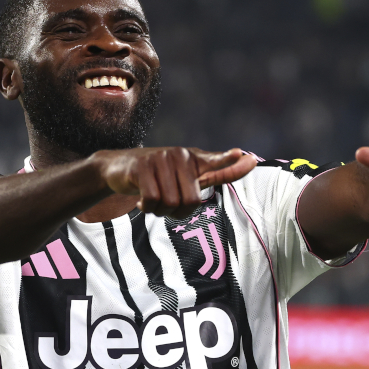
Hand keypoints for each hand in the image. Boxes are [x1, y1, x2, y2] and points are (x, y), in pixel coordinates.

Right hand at [92, 147, 256, 216]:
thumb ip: (212, 173)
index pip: (216, 163)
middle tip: (165, 206)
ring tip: (152, 201)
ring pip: (171, 203)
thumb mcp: (183, 175)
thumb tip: (246, 159)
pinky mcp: (142, 167)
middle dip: (177, 212)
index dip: (231, 164)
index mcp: (193, 160)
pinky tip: (141, 201)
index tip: (249, 158)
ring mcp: (161, 159)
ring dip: (160, 211)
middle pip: (191, 201)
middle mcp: (180, 156)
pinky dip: (147, 207)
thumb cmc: (157, 176)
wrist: (118, 169)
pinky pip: (152, 200)